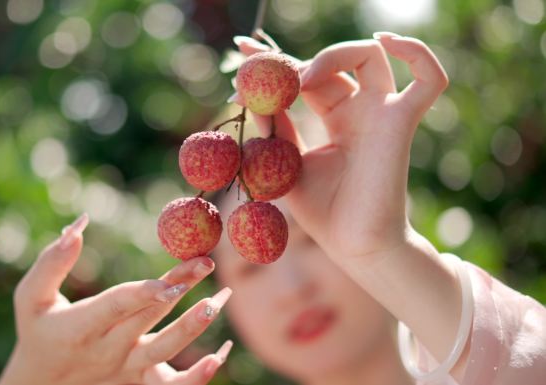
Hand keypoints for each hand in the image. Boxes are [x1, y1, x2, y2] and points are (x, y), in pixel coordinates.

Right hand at [0, 214, 232, 384]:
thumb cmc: (37, 332)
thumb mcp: (30, 298)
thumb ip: (52, 262)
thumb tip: (81, 223)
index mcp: (80, 327)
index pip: (117, 306)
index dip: (144, 292)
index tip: (170, 277)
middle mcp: (107, 350)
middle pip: (148, 317)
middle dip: (178, 288)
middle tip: (205, 262)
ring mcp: (126, 369)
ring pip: (165, 350)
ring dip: (192, 327)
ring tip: (216, 303)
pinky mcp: (139, 381)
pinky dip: (198, 376)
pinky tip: (218, 356)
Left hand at [235, 33, 448, 262]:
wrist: (352, 247)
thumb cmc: (324, 213)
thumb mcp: (286, 163)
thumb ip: (274, 127)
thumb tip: (250, 94)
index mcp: (338, 119)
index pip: (310, 76)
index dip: (279, 61)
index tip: (243, 49)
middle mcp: (362, 111)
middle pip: (335, 63)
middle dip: (294, 62)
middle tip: (261, 74)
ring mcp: (383, 114)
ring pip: (370, 56)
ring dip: (331, 55)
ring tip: (298, 80)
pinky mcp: (401, 122)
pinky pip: (428, 80)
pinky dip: (416, 52)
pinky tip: (386, 41)